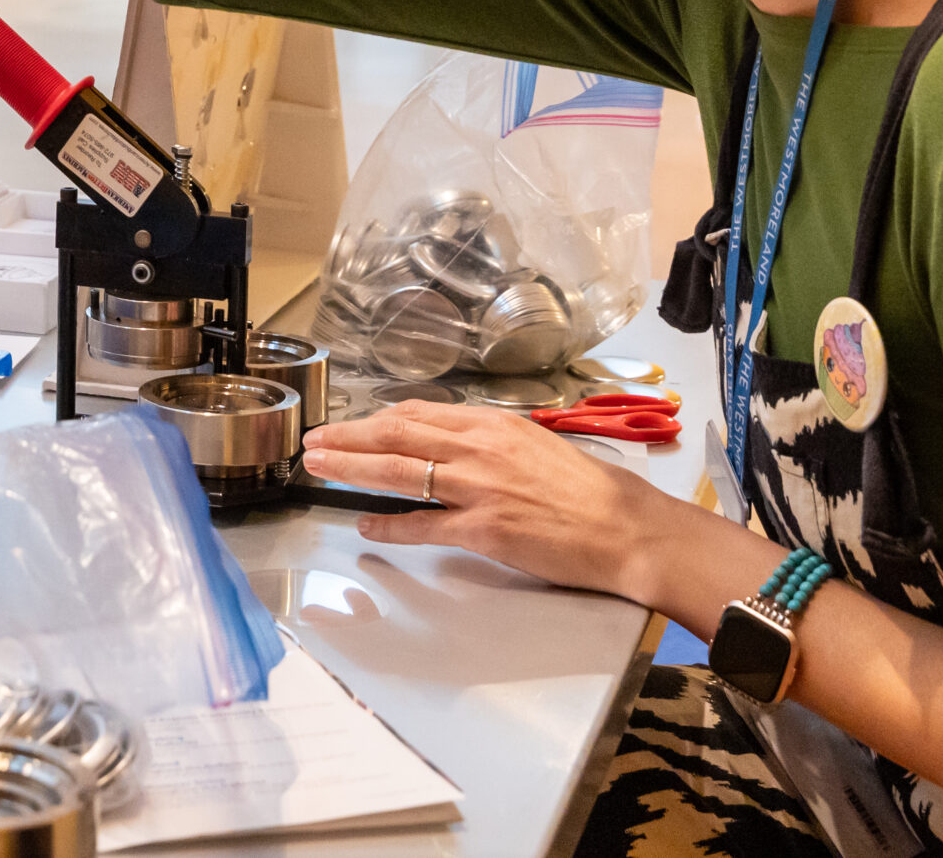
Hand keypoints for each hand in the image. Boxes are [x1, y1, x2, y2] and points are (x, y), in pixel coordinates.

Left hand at [298, 401, 679, 600]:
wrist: (629, 528)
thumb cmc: (594, 492)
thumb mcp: (538, 445)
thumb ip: (492, 443)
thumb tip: (454, 444)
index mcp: (494, 426)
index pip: (418, 414)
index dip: (375, 419)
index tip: (350, 424)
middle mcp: (481, 449)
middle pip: (396, 435)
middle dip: (347, 437)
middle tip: (313, 441)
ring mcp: (479, 488)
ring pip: (399, 471)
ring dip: (351, 468)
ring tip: (320, 468)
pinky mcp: (484, 529)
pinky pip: (423, 525)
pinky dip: (389, 524)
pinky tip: (365, 524)